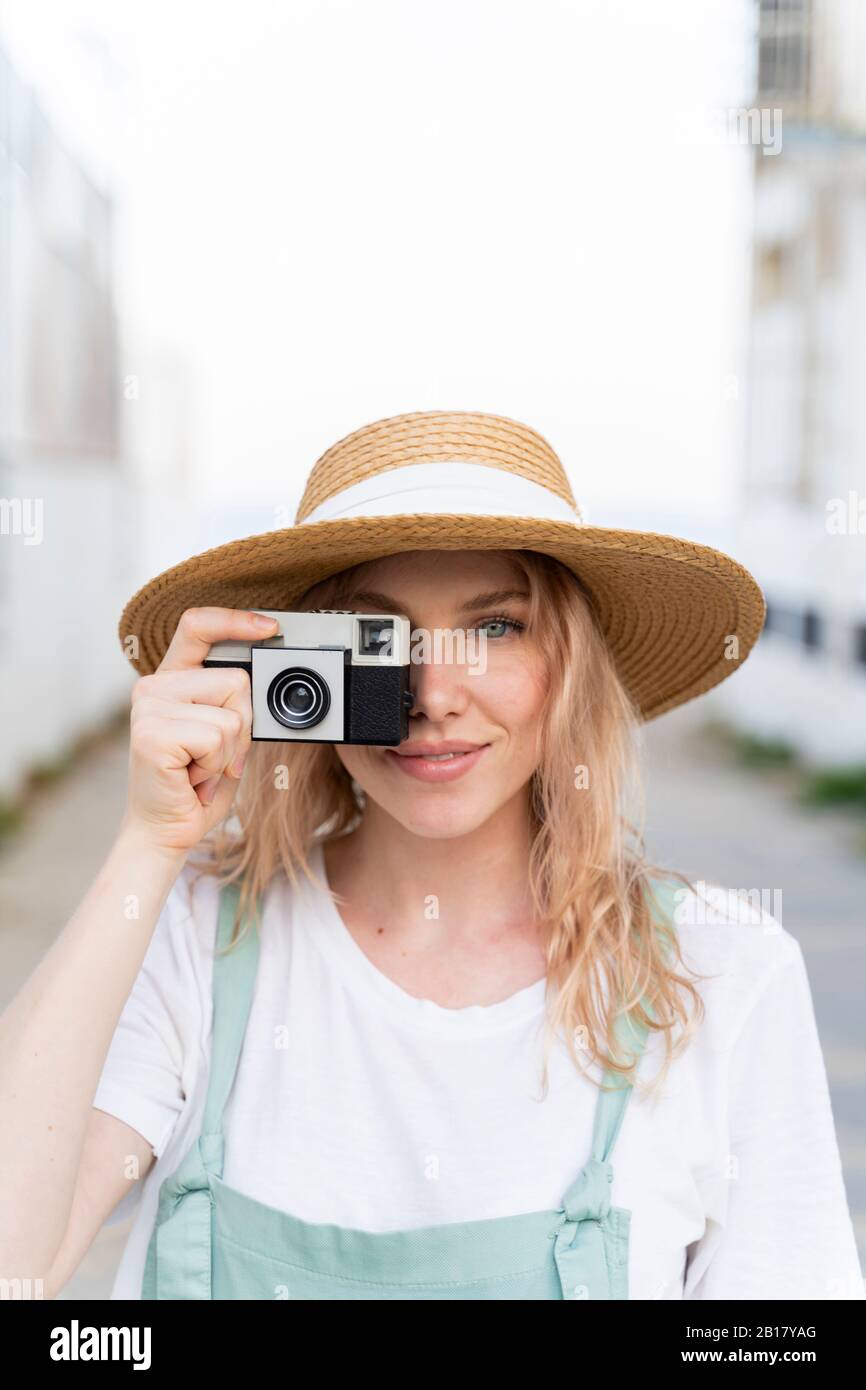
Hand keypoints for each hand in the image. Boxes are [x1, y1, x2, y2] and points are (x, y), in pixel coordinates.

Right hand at [120, 606, 279, 854]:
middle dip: (243, 725)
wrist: (166, 830)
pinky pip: (218, 738)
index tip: (269, 627)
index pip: (197, 626)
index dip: (234, 620)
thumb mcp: (223, 735)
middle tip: (216, 756)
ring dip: (229, 753)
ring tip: (201, 768)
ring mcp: (149, 708)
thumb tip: (265, 681)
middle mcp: (153, 687)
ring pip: (232, 715)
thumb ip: (234, 704)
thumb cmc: (196, 786)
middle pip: (236, 680)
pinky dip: (217, 765)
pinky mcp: (152, 734)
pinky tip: (193, 777)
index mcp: (171, 680)